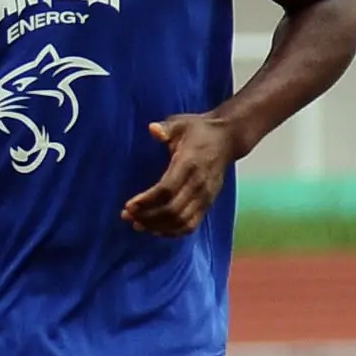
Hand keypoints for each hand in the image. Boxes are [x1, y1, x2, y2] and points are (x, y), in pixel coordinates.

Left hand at [122, 112, 245, 236]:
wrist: (227, 138)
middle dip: (147, 216)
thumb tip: (153, 129)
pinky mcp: (209, 203)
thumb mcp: (181, 123)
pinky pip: (191, 225)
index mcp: (189, 164)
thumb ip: (166, 128)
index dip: (147, 201)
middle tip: (127, 216)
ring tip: (137, 224)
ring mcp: (205, 196)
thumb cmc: (198, 130)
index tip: (128, 206)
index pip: (167, 189)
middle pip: (172, 210)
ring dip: (157, 226)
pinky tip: (156, 229)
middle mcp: (199, 184)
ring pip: (181, 221)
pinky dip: (173, 232)